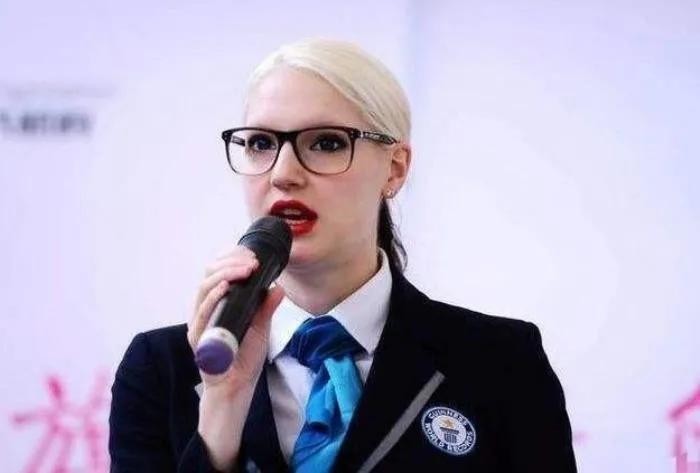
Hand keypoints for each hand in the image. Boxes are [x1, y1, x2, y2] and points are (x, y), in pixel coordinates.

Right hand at [188, 245, 284, 470]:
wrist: (237, 387)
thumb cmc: (244, 358)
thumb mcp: (260, 328)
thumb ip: (266, 307)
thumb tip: (278, 287)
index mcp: (218, 303)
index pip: (219, 272)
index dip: (232, 258)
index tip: (252, 254)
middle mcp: (205, 308)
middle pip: (209, 274)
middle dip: (231, 262)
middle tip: (253, 261)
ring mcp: (199, 321)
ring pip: (204, 287)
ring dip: (225, 273)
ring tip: (246, 268)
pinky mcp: (197, 337)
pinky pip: (202, 311)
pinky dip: (213, 296)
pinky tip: (226, 286)